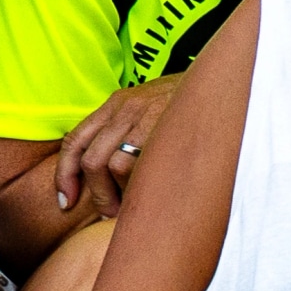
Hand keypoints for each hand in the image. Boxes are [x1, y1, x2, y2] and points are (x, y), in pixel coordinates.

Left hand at [53, 77, 182, 222]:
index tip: (66, 200)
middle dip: (95, 193)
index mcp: (117, 103)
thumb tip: (118, 173)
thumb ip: (135, 130)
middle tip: (108, 212)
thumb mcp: (156, 106)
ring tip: (131, 209)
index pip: (74, 140)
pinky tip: (151, 193)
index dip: (65, 174)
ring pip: (108, 165)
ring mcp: (140, 117)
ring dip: (115, 194)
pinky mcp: (158, 129)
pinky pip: (132, 165)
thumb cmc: (196, 101)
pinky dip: (135, 187)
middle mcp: (123, 108)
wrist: (226, 77)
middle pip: (89, 159)